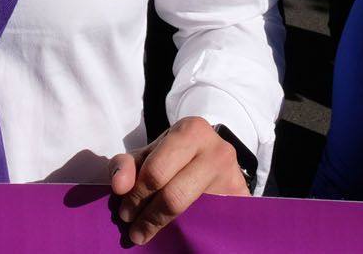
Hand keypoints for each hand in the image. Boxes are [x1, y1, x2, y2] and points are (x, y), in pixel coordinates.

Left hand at [108, 116, 248, 246]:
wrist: (214, 156)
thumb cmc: (175, 154)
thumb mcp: (150, 153)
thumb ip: (127, 165)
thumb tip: (118, 185)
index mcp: (192, 130)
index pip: (156, 172)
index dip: (136, 196)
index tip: (124, 212)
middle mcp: (218, 151)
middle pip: (175, 196)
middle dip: (148, 216)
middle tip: (134, 229)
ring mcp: (234, 176)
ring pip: (194, 213)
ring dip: (165, 226)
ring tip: (147, 232)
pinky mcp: (243, 198)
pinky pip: (212, 221)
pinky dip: (190, 230)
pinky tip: (176, 232)